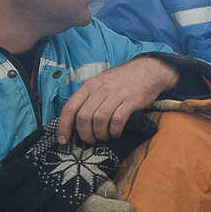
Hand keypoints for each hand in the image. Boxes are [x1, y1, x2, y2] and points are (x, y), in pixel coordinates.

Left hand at [56, 57, 174, 143]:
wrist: (147, 71)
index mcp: (89, 85)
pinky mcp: (130, 101)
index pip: (70, 107)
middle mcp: (100, 89)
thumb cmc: (122, 80)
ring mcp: (115, 94)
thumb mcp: (101, 83)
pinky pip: (117, 120)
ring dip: (100, 134)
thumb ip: (89, 97)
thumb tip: (77, 119)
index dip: (64, 126)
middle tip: (91, 140)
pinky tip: (116, 133)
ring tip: (104, 137)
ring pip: (99, 120)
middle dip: (85, 134)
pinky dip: (114, 130)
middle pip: (84, 117)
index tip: (63, 140)